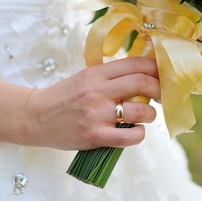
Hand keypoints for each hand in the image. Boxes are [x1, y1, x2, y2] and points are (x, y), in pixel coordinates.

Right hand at [26, 56, 159, 149]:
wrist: (36, 117)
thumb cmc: (64, 97)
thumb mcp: (85, 78)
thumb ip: (111, 76)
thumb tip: (145, 76)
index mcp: (96, 73)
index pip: (135, 64)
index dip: (157, 68)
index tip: (164, 75)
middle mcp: (97, 91)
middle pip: (142, 83)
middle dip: (160, 89)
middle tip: (163, 96)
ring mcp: (96, 114)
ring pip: (140, 111)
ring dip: (151, 114)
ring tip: (147, 116)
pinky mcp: (94, 136)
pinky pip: (128, 136)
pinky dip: (139, 134)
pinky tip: (136, 131)